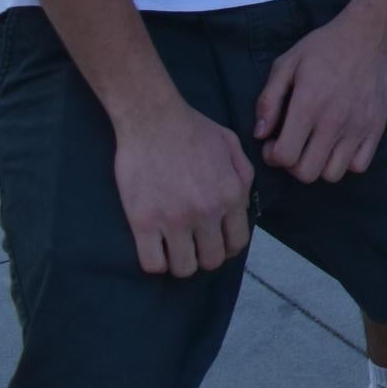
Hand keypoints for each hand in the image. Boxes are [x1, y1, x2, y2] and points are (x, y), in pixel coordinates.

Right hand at [111, 95, 254, 276]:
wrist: (152, 119)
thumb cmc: (193, 129)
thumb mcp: (232, 147)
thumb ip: (243, 178)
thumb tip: (243, 207)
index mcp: (231, 195)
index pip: (238, 243)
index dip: (227, 247)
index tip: (215, 241)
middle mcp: (206, 212)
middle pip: (212, 260)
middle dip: (205, 256)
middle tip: (194, 245)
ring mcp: (174, 220)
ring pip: (184, 268)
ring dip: (181, 263)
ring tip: (174, 249)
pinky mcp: (143, 222)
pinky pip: (152, 263)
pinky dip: (156, 262)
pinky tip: (155, 248)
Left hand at [252, 4, 386, 182]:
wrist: (366, 35)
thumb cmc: (322, 48)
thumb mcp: (286, 65)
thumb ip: (268, 100)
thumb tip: (260, 134)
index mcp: (309, 104)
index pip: (285, 156)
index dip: (272, 156)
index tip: (273, 142)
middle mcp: (334, 121)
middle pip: (307, 173)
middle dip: (292, 165)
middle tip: (293, 145)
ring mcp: (358, 127)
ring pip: (332, 174)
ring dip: (319, 165)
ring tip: (315, 146)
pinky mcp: (377, 128)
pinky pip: (359, 166)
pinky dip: (346, 162)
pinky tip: (338, 144)